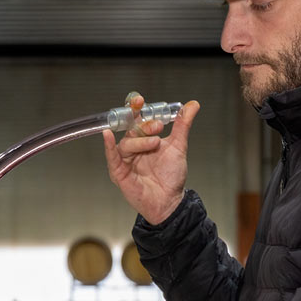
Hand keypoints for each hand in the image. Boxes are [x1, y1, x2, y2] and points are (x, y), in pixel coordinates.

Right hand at [103, 92, 200, 224]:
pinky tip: (108, 135)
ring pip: (126, 143)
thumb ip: (182, 125)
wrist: (170, 200)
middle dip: (144, 126)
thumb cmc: (171, 176)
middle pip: (132, 130)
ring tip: (155, 144)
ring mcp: (125, 159)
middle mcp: (134, 147)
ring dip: (140, 141)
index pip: (137, 119)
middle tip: (158, 127)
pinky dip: (108, 145)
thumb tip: (193, 104)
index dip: (136, 109)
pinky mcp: (119, 172)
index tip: (140, 101)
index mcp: (145, 139)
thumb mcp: (178, 146)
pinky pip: (111, 156)